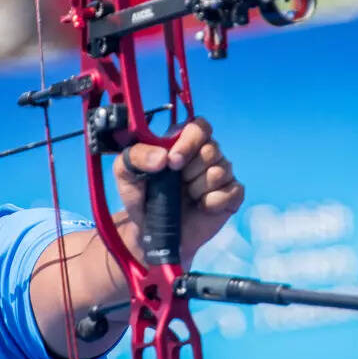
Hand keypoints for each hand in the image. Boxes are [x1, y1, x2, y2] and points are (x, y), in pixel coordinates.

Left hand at [114, 118, 243, 263]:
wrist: (154, 232)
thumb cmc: (142, 197)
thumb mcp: (126, 174)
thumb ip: (136, 156)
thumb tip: (163, 157)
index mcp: (183, 141)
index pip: (200, 126)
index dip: (189, 141)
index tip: (172, 162)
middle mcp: (206, 153)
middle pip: (212, 149)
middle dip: (190, 170)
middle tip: (177, 184)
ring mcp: (222, 173)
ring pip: (220, 171)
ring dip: (198, 189)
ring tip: (187, 196)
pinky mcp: (232, 194)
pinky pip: (232, 192)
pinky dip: (212, 203)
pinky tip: (200, 207)